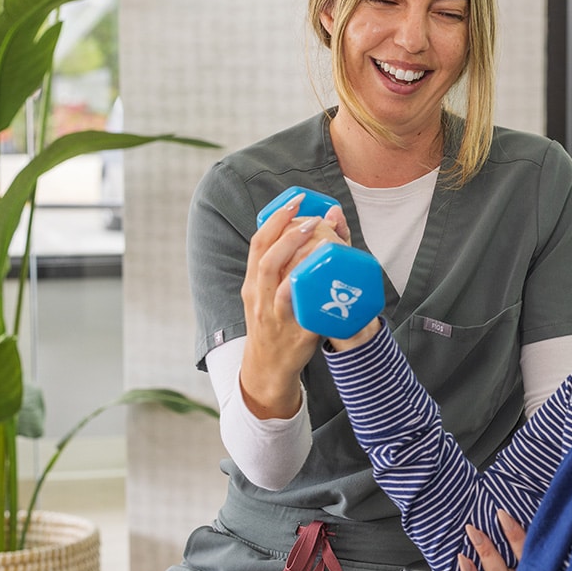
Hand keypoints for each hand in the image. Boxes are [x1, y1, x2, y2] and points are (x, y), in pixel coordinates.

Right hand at [238, 195, 349, 418]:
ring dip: (294, 255)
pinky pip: (292, 308)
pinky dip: (299, 290)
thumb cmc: (275, 325)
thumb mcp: (273, 294)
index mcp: (253, 283)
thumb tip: (318, 228)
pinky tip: (314, 277)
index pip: (258, 243)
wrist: (267, 369)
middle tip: (311, 217)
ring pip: (275, 279)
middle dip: (287, 231)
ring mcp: (271, 314)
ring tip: (318, 238)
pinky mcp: (290, 333)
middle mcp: (257, 296)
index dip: (276, 219)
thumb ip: (290, 266)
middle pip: (265, 256)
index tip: (296, 201)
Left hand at [439, 509, 526, 570]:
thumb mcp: (521, 513)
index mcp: (528, 561)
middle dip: (486, 553)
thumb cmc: (506, 519)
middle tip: (473, 531)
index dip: (514, 534)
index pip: (525, 553)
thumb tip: (512, 496)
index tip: (501, 514)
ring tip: (461, 558)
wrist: (496, 531)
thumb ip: (521, 508)